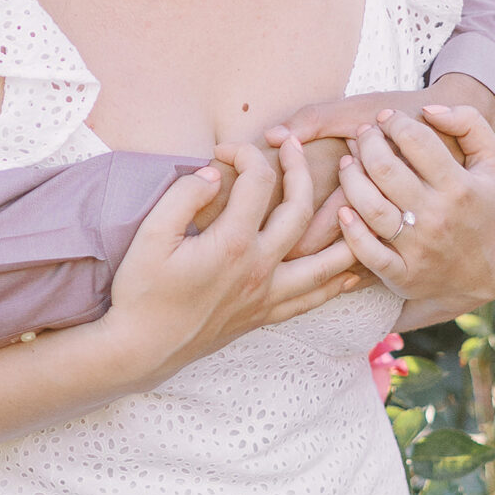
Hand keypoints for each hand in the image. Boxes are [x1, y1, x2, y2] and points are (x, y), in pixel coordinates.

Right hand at [107, 133, 366, 384]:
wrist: (141, 349)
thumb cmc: (141, 292)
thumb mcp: (151, 236)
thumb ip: (184, 196)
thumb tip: (214, 174)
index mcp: (232, 243)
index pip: (257, 182)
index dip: (245, 154)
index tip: (224, 149)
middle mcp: (259, 268)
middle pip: (299, 209)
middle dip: (300, 169)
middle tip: (294, 145)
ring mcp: (266, 294)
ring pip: (323, 261)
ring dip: (342, 230)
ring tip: (353, 203)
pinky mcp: (264, 313)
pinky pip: (312, 298)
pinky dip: (336, 283)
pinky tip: (350, 273)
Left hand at [281, 75, 494, 256]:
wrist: (482, 275)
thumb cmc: (483, 208)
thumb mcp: (493, 164)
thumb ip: (471, 124)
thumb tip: (429, 109)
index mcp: (461, 187)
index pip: (416, 141)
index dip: (394, 122)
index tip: (386, 119)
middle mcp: (438, 217)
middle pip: (385, 169)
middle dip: (367, 143)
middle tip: (363, 135)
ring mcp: (418, 247)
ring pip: (370, 206)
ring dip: (350, 178)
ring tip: (348, 163)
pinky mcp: (401, 274)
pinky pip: (367, 251)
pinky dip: (350, 229)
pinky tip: (343, 209)